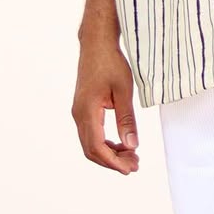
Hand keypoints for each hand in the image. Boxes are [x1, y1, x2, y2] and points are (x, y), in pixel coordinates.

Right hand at [71, 31, 139, 173]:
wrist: (96, 44)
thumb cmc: (110, 63)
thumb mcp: (124, 91)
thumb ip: (127, 119)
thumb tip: (132, 145)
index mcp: (87, 111)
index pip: (97, 146)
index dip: (113, 162)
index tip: (129, 168)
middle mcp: (79, 114)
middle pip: (91, 150)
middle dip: (113, 161)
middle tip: (134, 165)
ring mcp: (79, 112)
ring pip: (90, 144)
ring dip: (110, 154)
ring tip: (131, 156)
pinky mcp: (83, 110)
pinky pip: (91, 134)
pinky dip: (106, 144)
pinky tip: (121, 144)